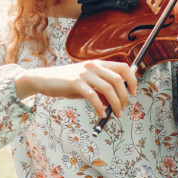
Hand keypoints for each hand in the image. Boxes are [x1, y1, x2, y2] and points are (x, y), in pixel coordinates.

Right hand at [14, 60, 136, 118]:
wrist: (43, 79)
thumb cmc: (65, 83)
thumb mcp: (85, 84)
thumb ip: (99, 90)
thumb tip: (114, 103)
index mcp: (97, 64)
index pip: (123, 67)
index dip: (132, 80)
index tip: (133, 93)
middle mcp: (93, 66)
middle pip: (118, 79)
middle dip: (124, 96)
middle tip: (123, 108)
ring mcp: (84, 74)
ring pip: (108, 89)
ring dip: (116, 104)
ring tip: (116, 114)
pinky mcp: (75, 83)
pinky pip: (93, 97)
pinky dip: (100, 107)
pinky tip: (101, 114)